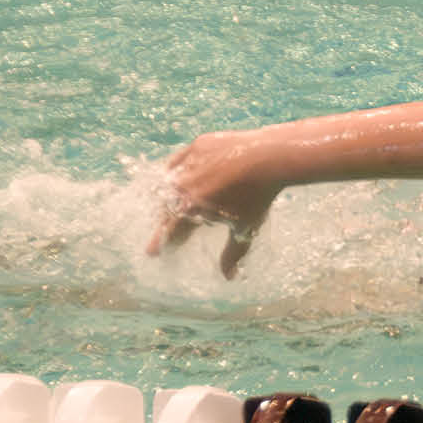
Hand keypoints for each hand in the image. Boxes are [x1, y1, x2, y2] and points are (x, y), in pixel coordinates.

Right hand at [146, 130, 283, 277]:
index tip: (152, 252)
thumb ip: (233, 252)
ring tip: (168, 204)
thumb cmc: (259, 196)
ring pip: (168, 182)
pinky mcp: (197, 145)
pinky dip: (176, 171)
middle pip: (165, 207)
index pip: (169, 231)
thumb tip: (229, 277)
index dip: (161, 243)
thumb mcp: (246, 227)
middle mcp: (182, 186)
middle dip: (163, 220)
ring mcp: (187, 163)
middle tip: (164, 228)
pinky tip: (178, 176)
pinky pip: (178, 161)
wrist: (270, 157)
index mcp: (190, 208)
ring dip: (166, 195)